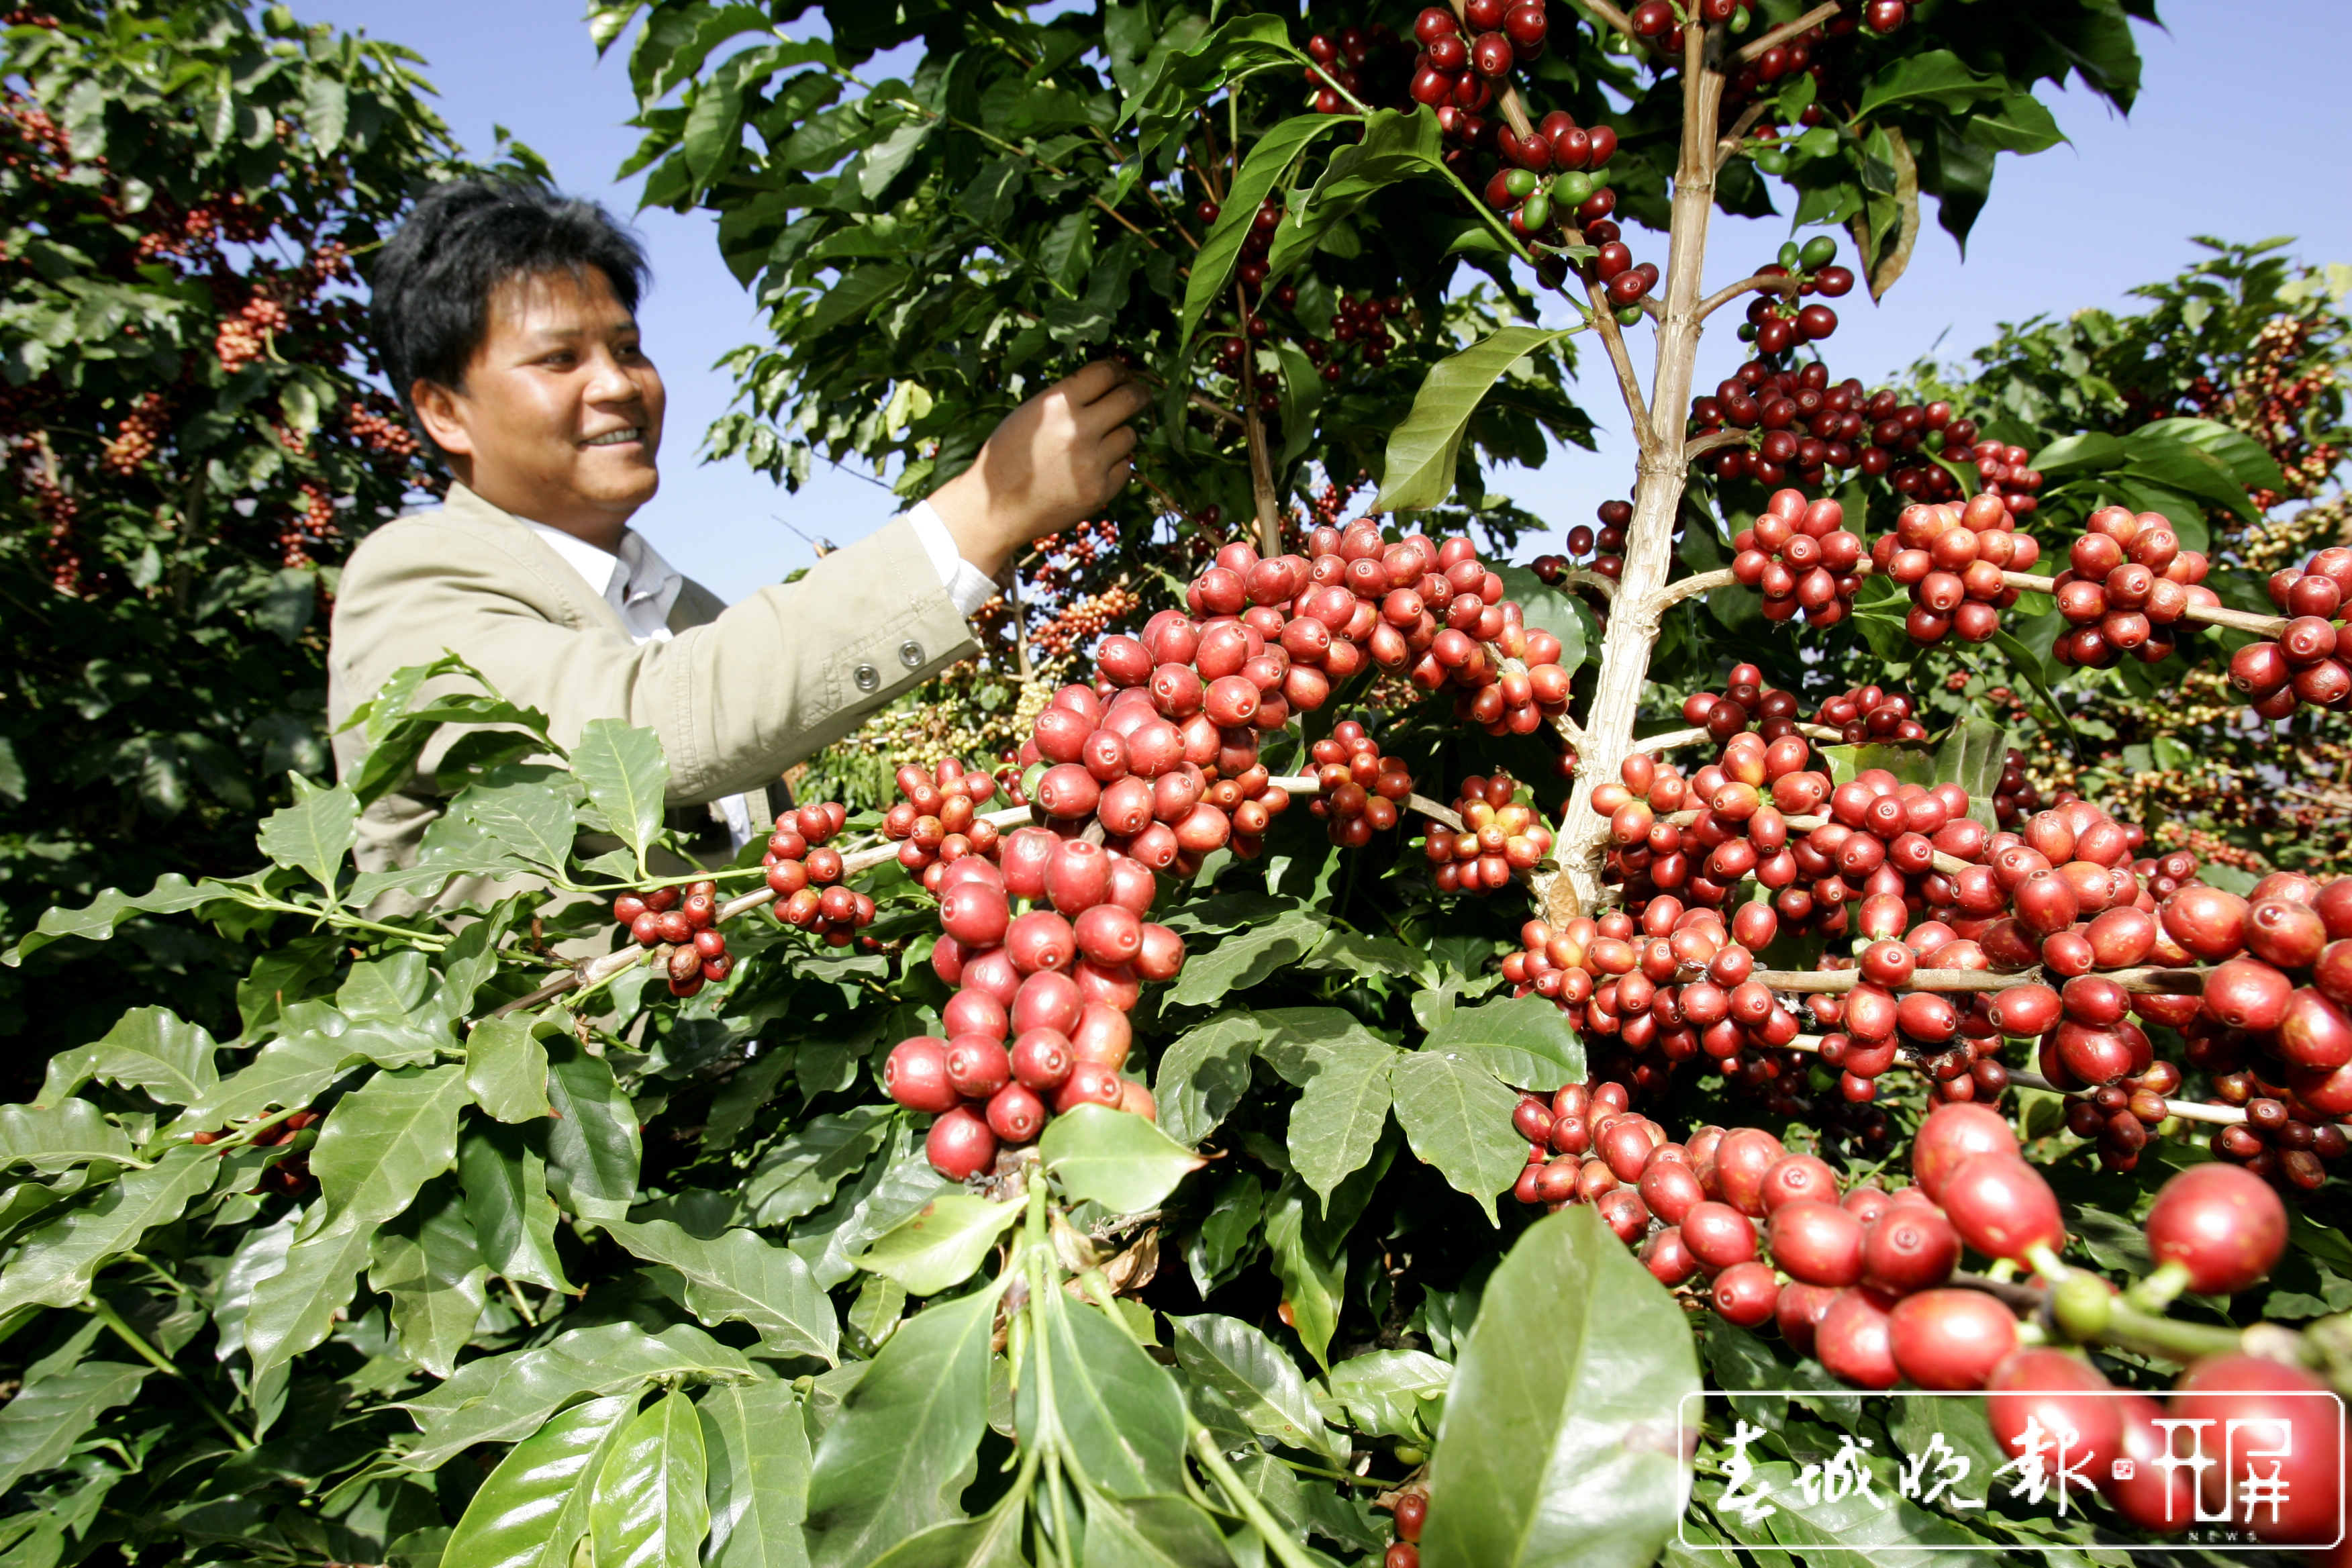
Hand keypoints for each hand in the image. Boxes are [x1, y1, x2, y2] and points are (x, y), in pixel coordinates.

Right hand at [927, 361, 1149, 579]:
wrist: (996, 508)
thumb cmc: (1007, 457)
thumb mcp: (1028, 414)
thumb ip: (1065, 399)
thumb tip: (1105, 385)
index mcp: (1057, 404)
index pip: (1106, 372)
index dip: (1119, 371)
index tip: (1123, 375)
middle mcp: (1078, 429)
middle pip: (1129, 399)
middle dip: (1139, 393)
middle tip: (1140, 395)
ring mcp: (1092, 462)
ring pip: (1129, 435)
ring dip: (1120, 434)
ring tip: (1100, 442)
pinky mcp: (1100, 490)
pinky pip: (1124, 468)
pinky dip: (1114, 466)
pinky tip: (1093, 469)